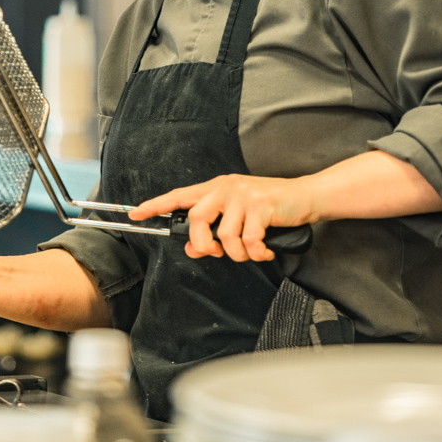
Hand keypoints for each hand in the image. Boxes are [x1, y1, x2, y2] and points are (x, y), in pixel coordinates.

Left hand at [130, 174, 314, 262]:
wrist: (305, 197)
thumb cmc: (272, 208)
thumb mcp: (240, 218)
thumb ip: (214, 232)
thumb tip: (192, 249)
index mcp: (217, 188)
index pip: (180, 195)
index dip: (156, 204)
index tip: (136, 213)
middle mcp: (227, 188)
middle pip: (197, 218)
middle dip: (203, 243)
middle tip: (216, 252)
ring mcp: (244, 195)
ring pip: (225, 236)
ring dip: (238, 253)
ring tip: (252, 251)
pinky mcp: (261, 205)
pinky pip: (248, 241)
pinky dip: (256, 253)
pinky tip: (265, 250)